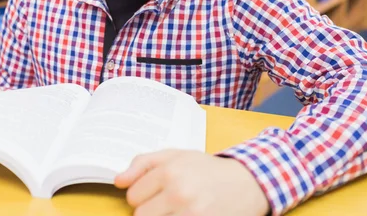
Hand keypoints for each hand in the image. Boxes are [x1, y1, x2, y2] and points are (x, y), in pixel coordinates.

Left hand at [114, 149, 269, 215]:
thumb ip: (143, 163)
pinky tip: (186, 214)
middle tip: (166, 205)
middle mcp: (179, 193)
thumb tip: (118, 181)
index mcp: (169, 171)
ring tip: (176, 210)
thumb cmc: (208, 169)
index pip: (133, 196)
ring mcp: (191, 214)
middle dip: (149, 211)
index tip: (155, 194)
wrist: (247, 183)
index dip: (142, 196)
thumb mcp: (176, 155)